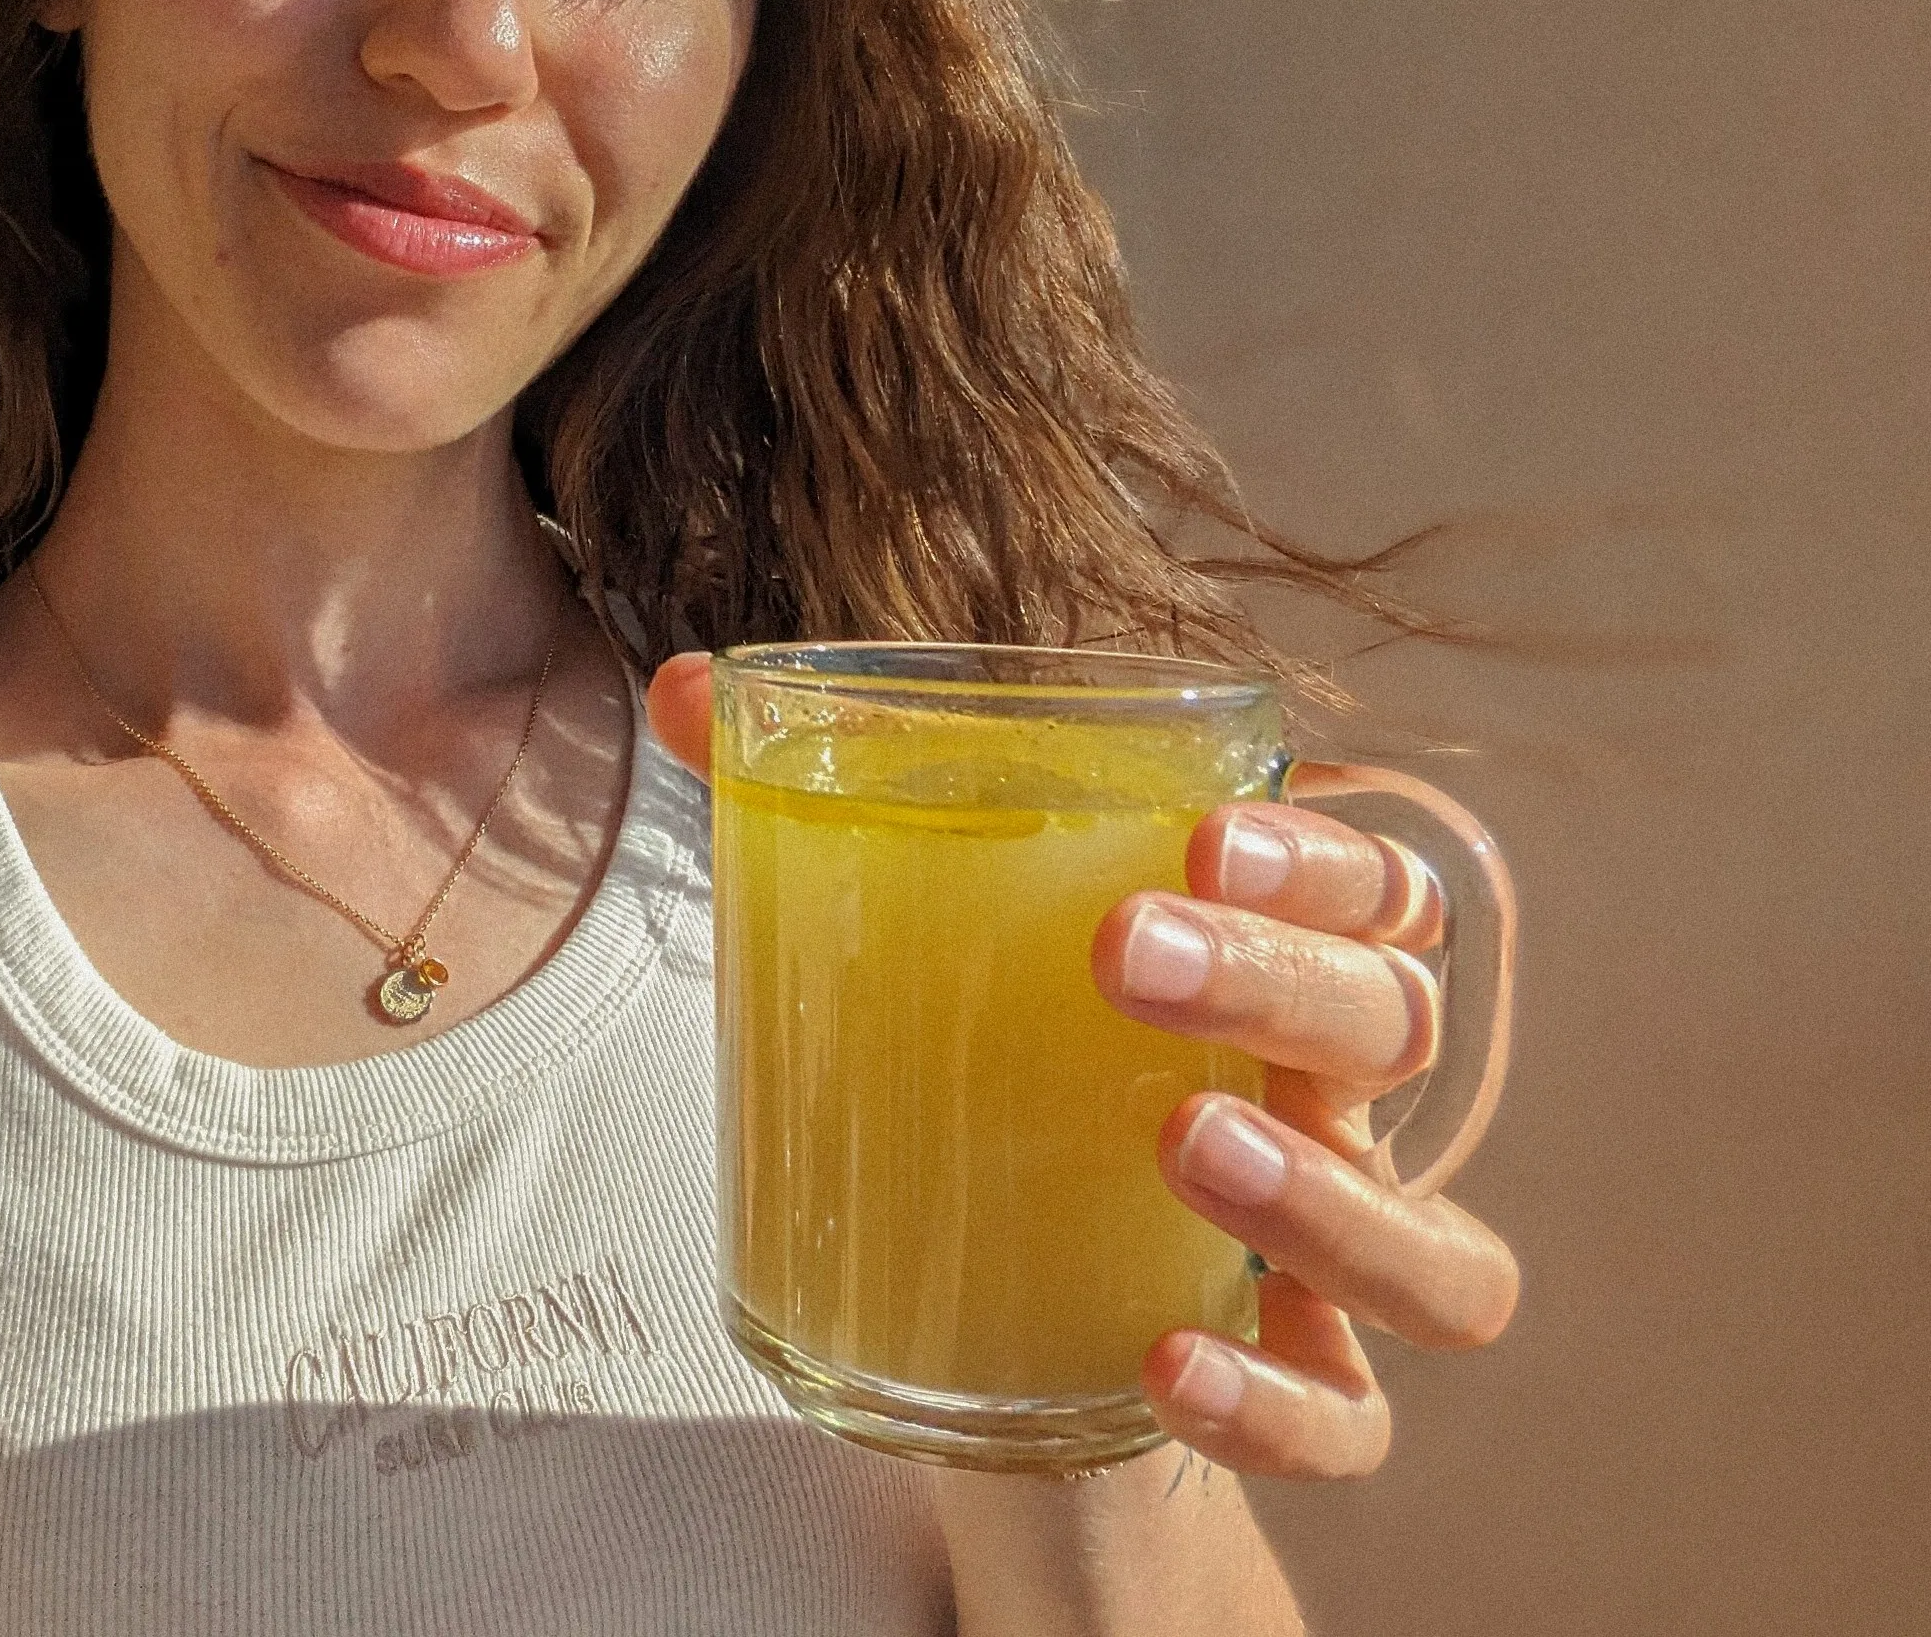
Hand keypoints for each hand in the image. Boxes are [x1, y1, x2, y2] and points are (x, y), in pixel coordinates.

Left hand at [645, 655, 1519, 1482]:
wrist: (997, 1347)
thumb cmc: (984, 1097)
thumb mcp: (920, 957)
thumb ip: (811, 811)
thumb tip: (678, 687)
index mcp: (1255, 984)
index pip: (1377, 893)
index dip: (1327, 859)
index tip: (1205, 835)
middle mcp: (1324, 1119)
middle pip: (1396, 1027)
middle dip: (1279, 978)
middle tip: (1123, 952)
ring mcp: (1325, 1279)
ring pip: (1440, 1252)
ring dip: (1330, 1192)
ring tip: (1180, 1142)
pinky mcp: (1290, 1411)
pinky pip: (1351, 1430)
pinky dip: (1277, 1401)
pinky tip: (1165, 1360)